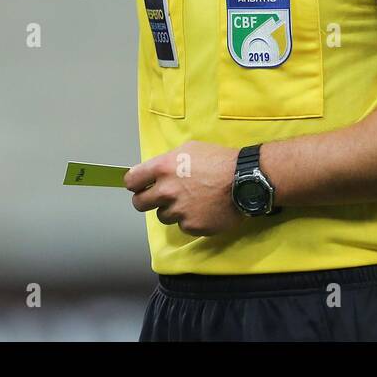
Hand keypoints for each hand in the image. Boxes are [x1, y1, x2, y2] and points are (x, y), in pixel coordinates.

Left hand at [124, 141, 243, 236]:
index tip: (140, 186)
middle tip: (159, 198)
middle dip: (146, 200)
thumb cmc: (219, 160)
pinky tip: (203, 209)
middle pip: (140, 203)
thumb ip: (167, 161)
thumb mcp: (189, 149)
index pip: (131, 181)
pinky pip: (183, 226)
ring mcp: (178, 211)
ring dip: (172, 210)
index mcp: (162, 168)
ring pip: (163, 216)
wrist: (244, 180)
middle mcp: (166, 191)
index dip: (135, 184)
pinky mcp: (192, 226)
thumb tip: (154, 171)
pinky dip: (190, 219)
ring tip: (191, 201)